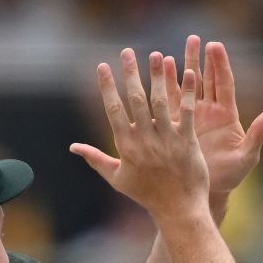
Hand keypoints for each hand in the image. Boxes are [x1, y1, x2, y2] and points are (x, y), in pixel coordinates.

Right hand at [70, 48, 209, 217]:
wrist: (178, 211)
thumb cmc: (147, 196)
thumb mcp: (117, 179)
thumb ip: (95, 159)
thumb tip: (73, 148)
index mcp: (126, 146)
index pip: (113, 110)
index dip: (107, 87)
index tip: (102, 66)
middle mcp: (145, 140)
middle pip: (136, 100)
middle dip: (130, 74)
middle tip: (126, 51)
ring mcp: (166, 140)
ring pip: (160, 102)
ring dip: (158, 76)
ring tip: (156, 54)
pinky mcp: (187, 142)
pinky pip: (186, 113)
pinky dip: (188, 93)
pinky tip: (189, 72)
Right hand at [180, 36, 262, 203]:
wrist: (209, 191)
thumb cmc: (230, 176)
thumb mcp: (247, 157)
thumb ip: (257, 135)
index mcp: (227, 115)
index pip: (223, 84)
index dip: (219, 65)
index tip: (215, 46)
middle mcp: (210, 111)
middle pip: (205, 79)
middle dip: (200, 59)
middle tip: (194, 39)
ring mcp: (193, 117)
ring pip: (185, 87)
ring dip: (178, 69)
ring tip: (169, 51)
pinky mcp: (178, 125)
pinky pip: (171, 103)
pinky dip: (165, 87)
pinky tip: (156, 74)